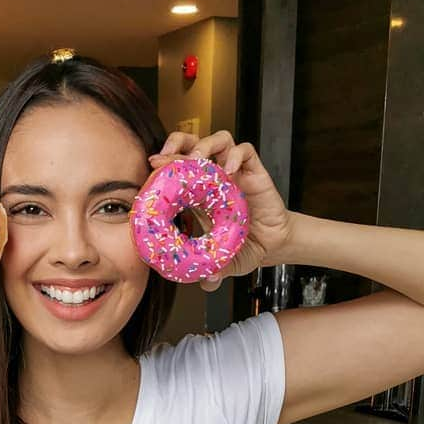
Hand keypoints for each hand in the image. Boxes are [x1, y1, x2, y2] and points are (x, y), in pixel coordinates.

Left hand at [147, 131, 293, 290]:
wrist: (273, 244)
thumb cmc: (244, 247)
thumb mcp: (225, 261)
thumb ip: (215, 271)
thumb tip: (207, 283)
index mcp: (200, 195)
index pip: (178, 169)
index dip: (164, 165)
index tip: (151, 169)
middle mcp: (216, 178)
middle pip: (193, 144)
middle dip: (177, 143)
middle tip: (166, 155)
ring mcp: (235, 172)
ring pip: (218, 140)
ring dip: (204, 145)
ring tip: (197, 160)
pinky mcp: (255, 172)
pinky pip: (245, 151)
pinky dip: (236, 155)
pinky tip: (229, 169)